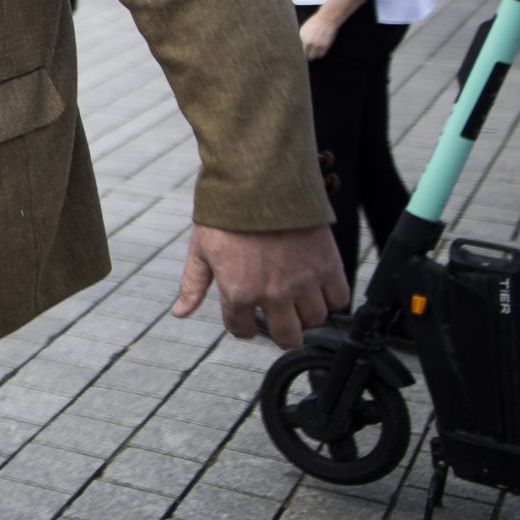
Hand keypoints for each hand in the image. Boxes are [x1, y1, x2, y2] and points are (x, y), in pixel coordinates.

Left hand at [170, 224, 347, 347]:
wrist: (259, 182)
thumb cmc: (227, 214)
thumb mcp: (200, 250)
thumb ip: (193, 285)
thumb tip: (179, 313)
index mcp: (238, 292)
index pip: (242, 329)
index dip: (242, 327)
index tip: (245, 320)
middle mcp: (274, 293)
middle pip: (287, 337)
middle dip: (281, 334)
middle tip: (279, 321)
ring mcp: (304, 281)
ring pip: (315, 320)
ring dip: (306, 315)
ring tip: (298, 301)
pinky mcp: (328, 266)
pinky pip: (340, 300)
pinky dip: (332, 299)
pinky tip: (319, 290)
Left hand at [299, 14, 338, 59]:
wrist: (326, 19)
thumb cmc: (315, 23)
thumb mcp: (304, 30)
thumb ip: (302, 38)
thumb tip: (300, 47)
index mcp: (301, 37)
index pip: (299, 49)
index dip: (300, 53)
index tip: (302, 55)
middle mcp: (308, 42)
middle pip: (306, 54)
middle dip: (307, 56)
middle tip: (308, 57)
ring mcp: (317, 44)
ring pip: (314, 56)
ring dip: (314, 56)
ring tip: (314, 55)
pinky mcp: (325, 46)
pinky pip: (321, 54)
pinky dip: (320, 55)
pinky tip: (319, 53)